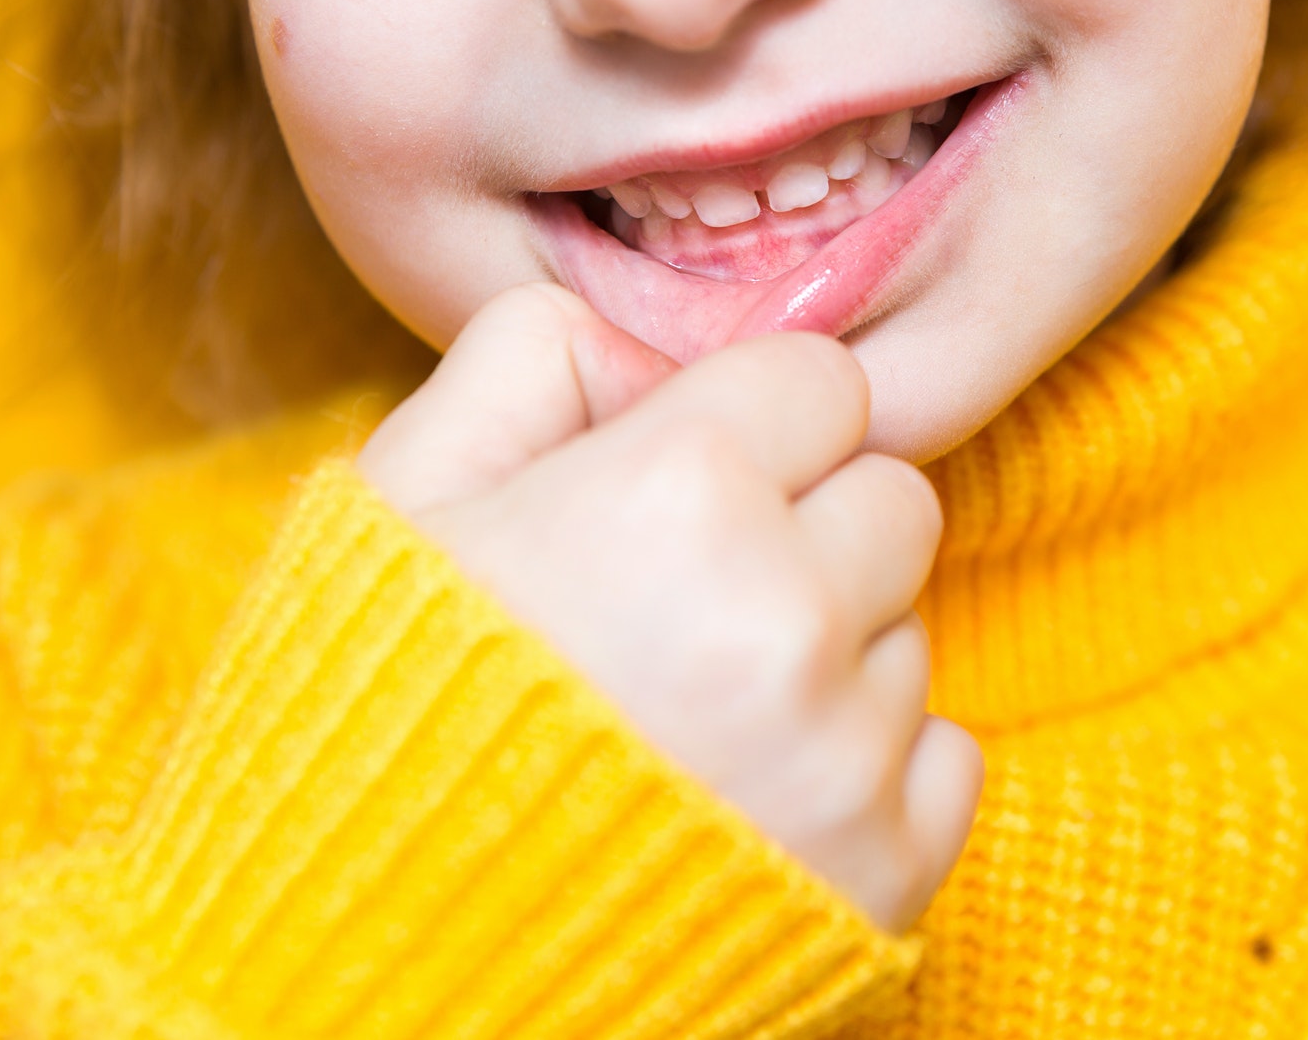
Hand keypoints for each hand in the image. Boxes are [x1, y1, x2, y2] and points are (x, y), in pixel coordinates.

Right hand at [359, 283, 982, 931]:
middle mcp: (785, 611)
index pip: (824, 380)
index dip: (752, 423)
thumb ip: (520, 363)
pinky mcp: (887, 871)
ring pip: (910, 628)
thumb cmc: (367, 719)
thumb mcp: (399, 499)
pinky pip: (944, 752)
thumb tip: (640, 344)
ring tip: (693, 717)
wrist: (363, 963)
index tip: (691, 480)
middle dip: (807, 525)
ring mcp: (844, 751)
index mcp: (677, 489)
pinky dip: (869, 766)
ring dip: (828, 653)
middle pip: (892, 496)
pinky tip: (750, 791)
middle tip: (687, 602)